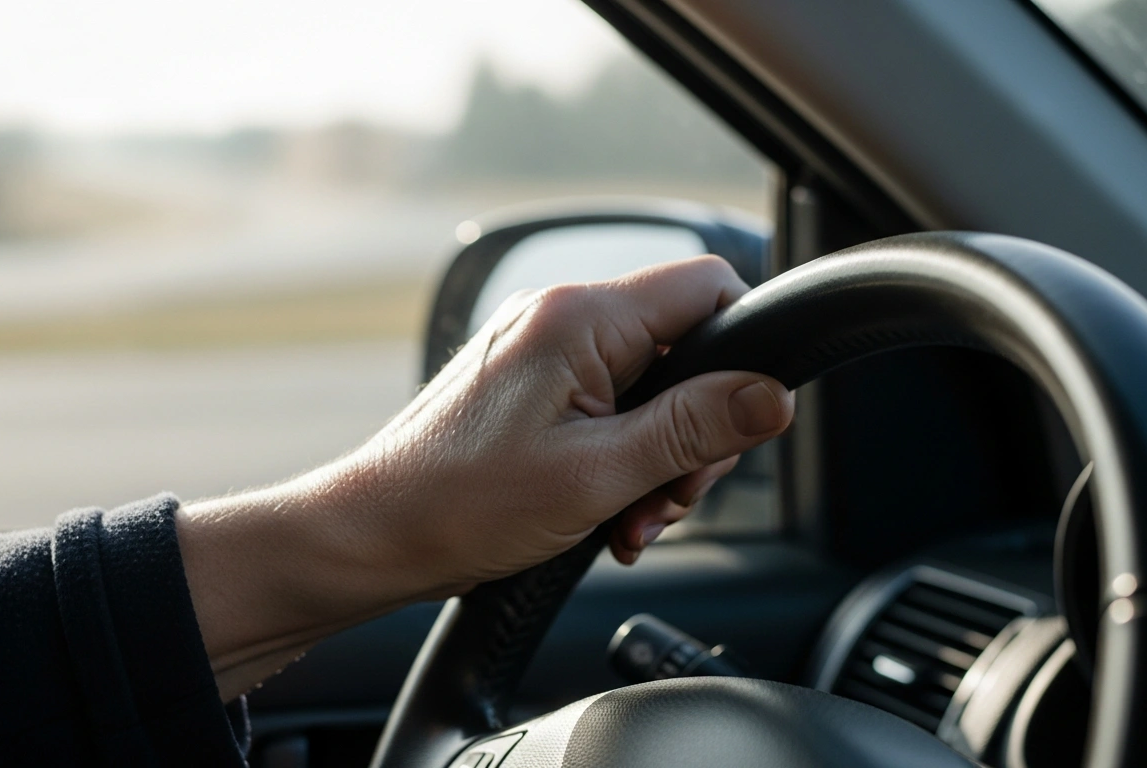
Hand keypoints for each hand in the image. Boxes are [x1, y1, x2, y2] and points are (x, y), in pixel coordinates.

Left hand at [335, 255, 794, 588]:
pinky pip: (605, 406)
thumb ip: (693, 430)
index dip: (745, 347)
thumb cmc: (461, 503)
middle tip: (668, 497)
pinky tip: (606, 512)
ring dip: (656, 459)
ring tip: (628, 518)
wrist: (376, 534)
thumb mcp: (599, 474)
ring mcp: (539, 350)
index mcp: (579, 318)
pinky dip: (620, 459)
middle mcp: (558, 317)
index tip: (740, 420)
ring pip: (647, 387)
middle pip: (683, 349)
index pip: (707, 286)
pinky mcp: (527, 385)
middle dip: (694, 432)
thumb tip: (771, 397)